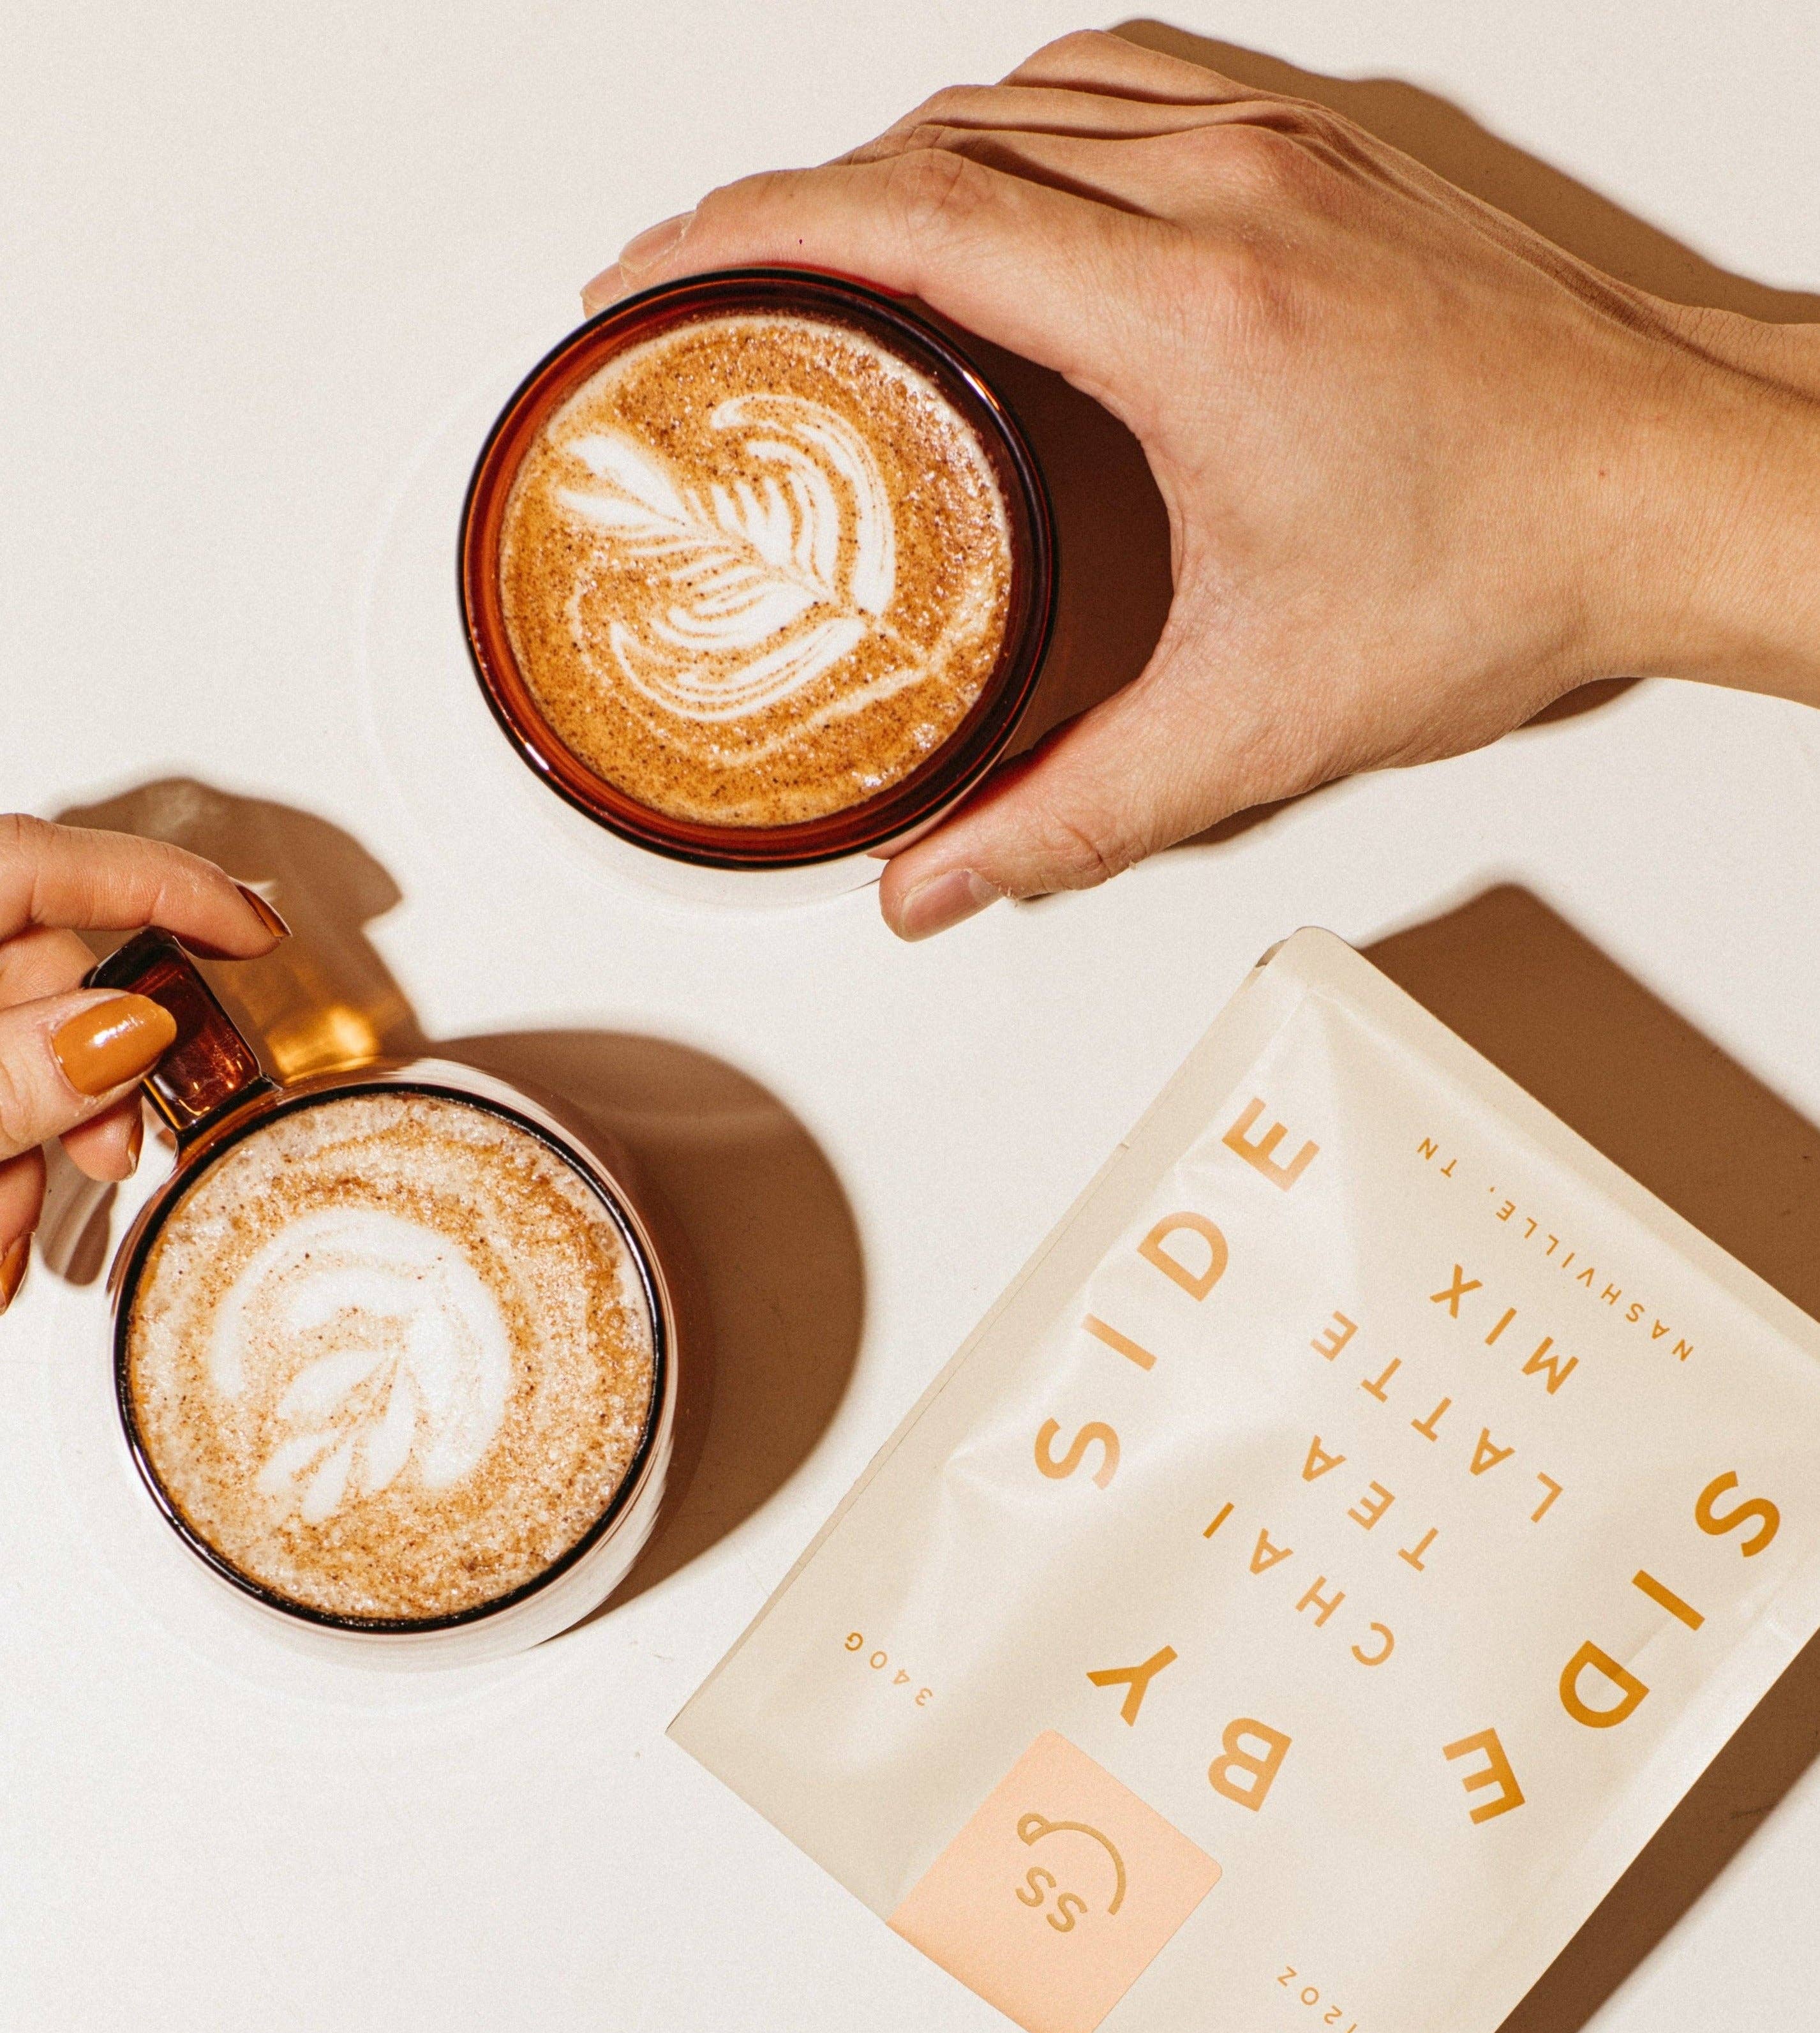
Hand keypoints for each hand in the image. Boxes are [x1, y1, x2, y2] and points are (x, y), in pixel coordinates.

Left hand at [0, 817, 286, 1309]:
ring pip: (21, 1065)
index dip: (167, 886)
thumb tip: (128, 1029)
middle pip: (45, 984)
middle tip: (108, 1153)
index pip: (44, 862)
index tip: (257, 930)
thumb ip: (14, 1072)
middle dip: (88, 1087)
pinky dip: (0, 1173)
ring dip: (33, 1158)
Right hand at [585, 31, 1819, 937]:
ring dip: (896, 155)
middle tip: (699, 288)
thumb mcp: (1261, 723)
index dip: (739, 233)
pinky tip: (991, 197)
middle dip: (787, 201)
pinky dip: (1013, 126)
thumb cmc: (1509, 568)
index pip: (904, 216)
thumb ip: (1071, 816)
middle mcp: (1227, 191)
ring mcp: (1279, 148)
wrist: (1672, 486)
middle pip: (937, 137)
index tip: (644, 276)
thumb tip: (934, 886)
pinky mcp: (1320, 148)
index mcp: (1192, 313)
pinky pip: (1116, 83)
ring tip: (818, 250)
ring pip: (1021, 90)